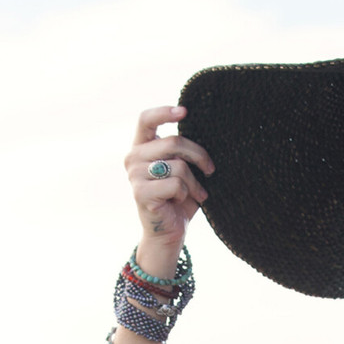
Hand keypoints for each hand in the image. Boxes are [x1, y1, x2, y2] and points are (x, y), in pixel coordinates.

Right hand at [126, 105, 214, 267]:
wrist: (169, 232)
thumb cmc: (179, 198)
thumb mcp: (182, 168)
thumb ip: (182, 150)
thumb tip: (204, 128)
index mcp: (142, 147)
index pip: (146, 119)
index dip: (164, 112)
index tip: (185, 111)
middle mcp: (133, 158)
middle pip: (173, 141)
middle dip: (199, 155)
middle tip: (210, 170)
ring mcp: (134, 175)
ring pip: (178, 165)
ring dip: (194, 182)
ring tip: (197, 193)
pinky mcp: (140, 193)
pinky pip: (175, 184)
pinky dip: (186, 194)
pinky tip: (181, 202)